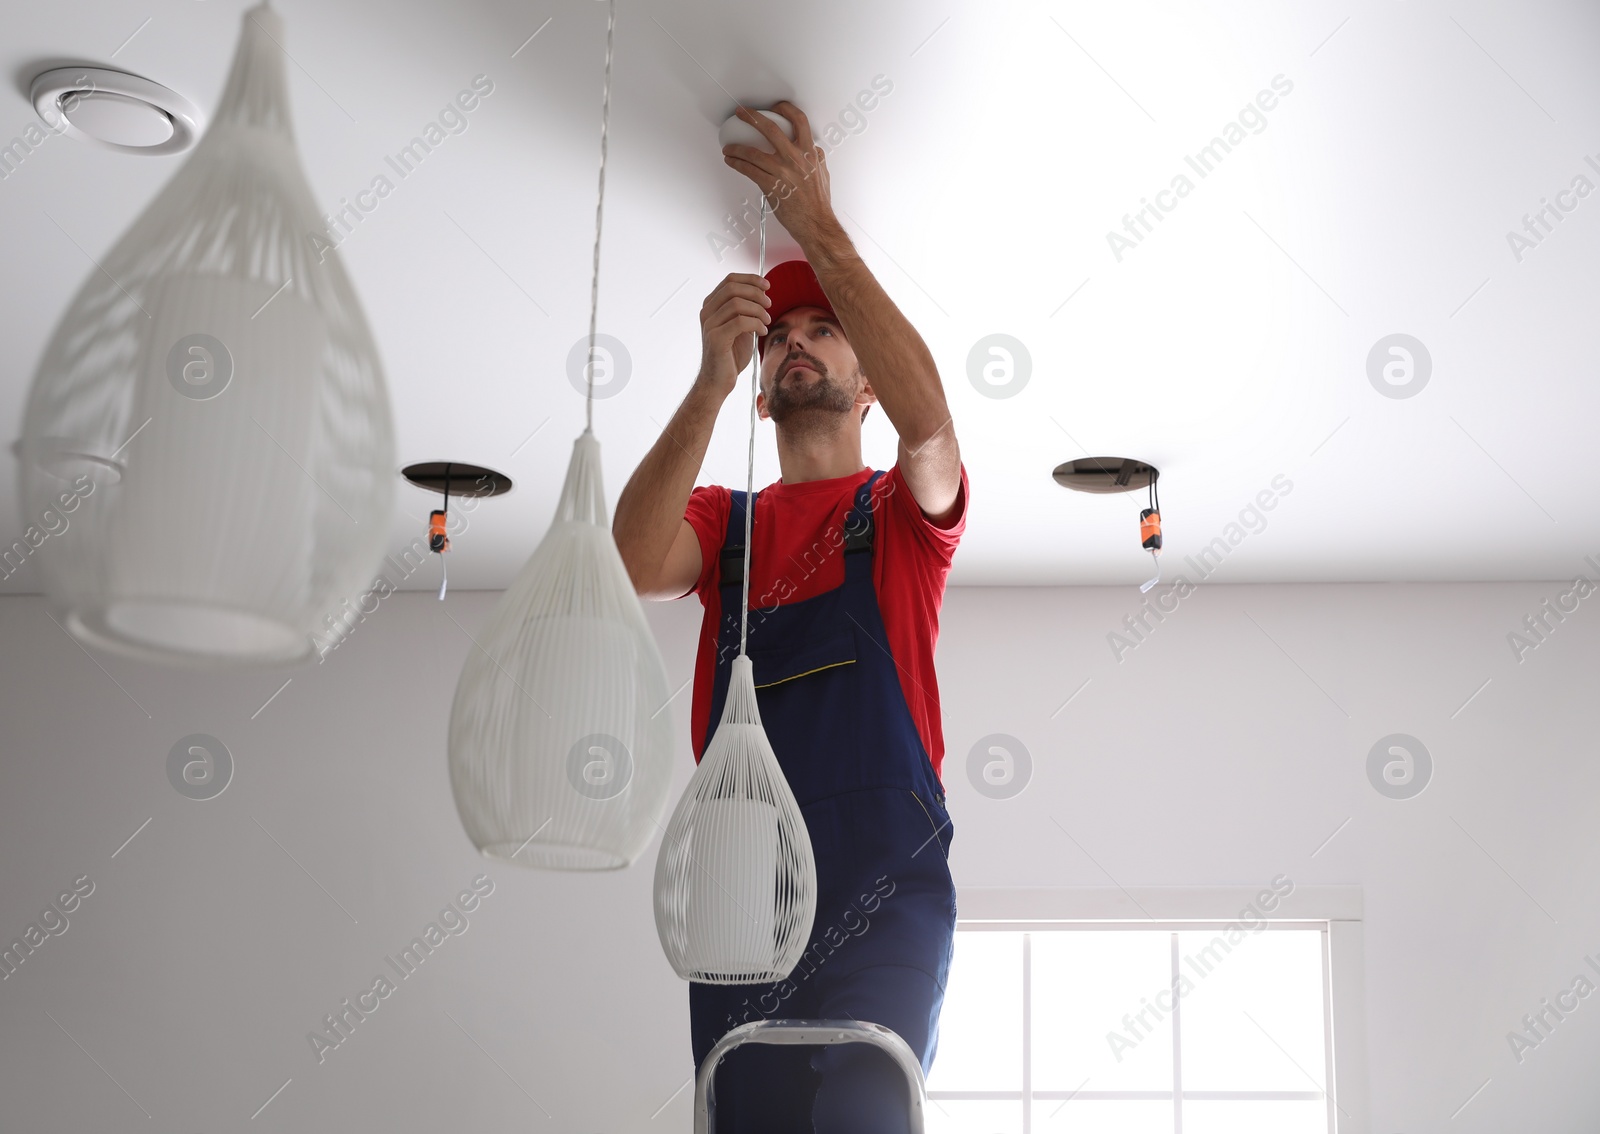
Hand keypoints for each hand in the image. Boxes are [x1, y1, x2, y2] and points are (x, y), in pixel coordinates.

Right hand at [695, 273, 769, 396]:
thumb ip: (746, 310)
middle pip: (733, 288)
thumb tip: (761, 293)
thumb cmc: (731, 355)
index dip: (751, 279)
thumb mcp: (741, 327)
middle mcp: (706, 312)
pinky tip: (762, 331)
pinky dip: (756, 324)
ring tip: (767, 321)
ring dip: (758, 310)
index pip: (730, 280)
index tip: (767, 286)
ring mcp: (709, 324)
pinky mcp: (716, 338)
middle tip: (769, 305)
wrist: (719, 381)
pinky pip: (740, 322)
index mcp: (711, 305)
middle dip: (756, 293)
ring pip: (737, 304)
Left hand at [721, 102, 835, 243]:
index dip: (785, 109)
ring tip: (729, 146)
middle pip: (769, 129)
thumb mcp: (823, 173)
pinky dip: (737, 163)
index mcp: (809, 152)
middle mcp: (795, 159)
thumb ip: (817, 157)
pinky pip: (748, 170)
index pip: (799, 120)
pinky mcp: (770, 186)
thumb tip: (812, 148)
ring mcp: (781, 172)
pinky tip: (732, 161)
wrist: (815, 223)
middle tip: (741, 113)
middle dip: (751, 117)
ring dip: (736, 147)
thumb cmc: (819, 202)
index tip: (775, 107)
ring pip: (752, 152)